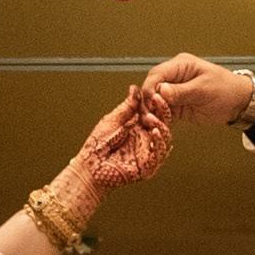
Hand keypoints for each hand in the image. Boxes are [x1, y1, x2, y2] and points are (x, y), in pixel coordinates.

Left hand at [63, 90, 173, 204]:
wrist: (89, 166)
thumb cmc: (97, 145)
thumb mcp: (113, 120)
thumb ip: (127, 106)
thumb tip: (135, 88)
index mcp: (139, 127)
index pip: (155, 113)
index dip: (157, 103)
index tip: (155, 93)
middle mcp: (146, 139)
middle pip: (163, 123)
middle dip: (162, 111)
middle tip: (157, 100)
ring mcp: (148, 152)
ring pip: (164, 138)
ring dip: (162, 126)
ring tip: (152, 118)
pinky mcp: (147, 166)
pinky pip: (158, 154)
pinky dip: (159, 142)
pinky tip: (155, 132)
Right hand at [140, 51, 254, 134]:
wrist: (239, 103)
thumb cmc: (226, 89)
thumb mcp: (204, 89)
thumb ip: (181, 91)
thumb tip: (161, 91)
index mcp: (181, 65)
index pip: (157, 74)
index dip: (150, 88)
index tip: (151, 102)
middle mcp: (174, 78)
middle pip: (151, 88)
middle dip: (148, 102)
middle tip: (149, 116)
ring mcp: (174, 92)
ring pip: (154, 102)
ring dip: (151, 113)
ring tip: (152, 124)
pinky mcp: (176, 107)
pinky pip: (162, 112)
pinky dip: (158, 120)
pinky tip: (157, 126)